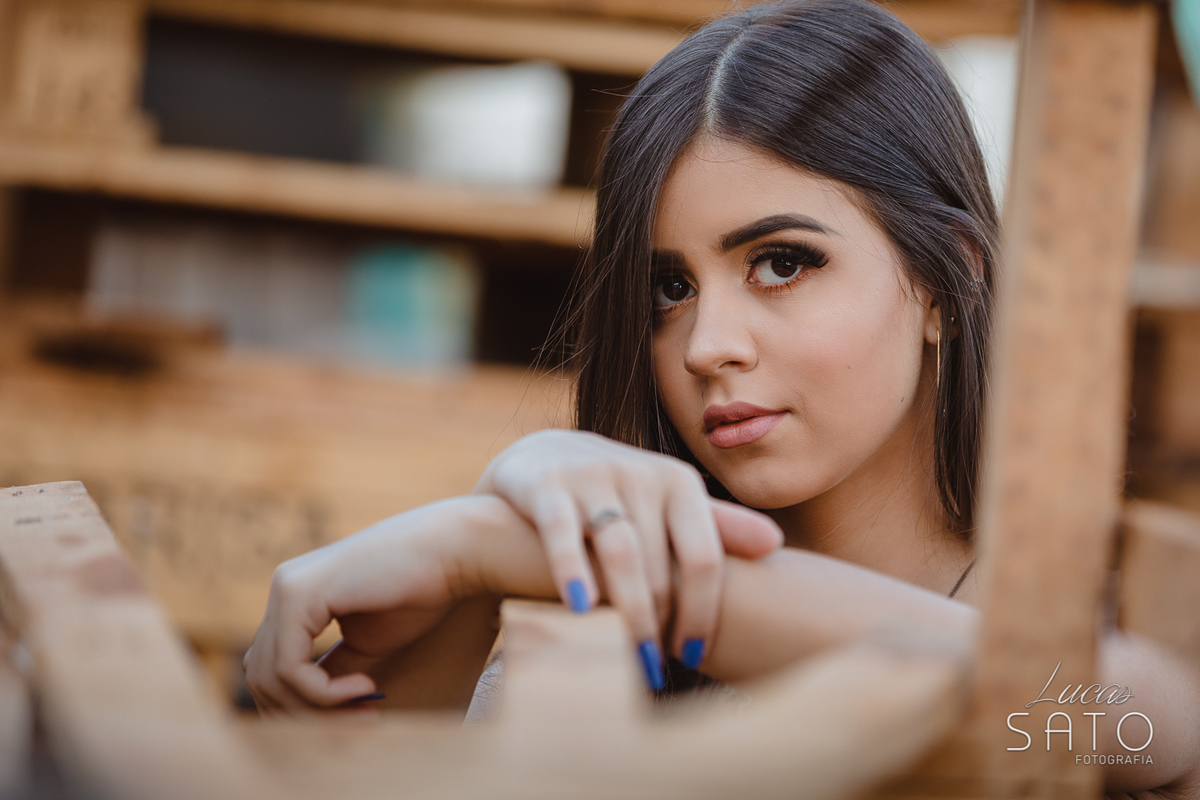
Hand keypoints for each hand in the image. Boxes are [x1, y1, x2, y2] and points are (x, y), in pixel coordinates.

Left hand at [242, 499, 475, 714]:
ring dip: (318, 709)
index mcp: (297, 597)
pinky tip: (365, 686)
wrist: (451, 549)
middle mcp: (283, 588)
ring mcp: (286, 588)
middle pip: (262, 678)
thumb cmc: (420, 590)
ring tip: (366, 709)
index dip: (303, 706)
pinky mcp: (298, 595)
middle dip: (307, 715)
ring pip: (271, 679)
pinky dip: (324, 693)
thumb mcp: (365, 642)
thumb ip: (332, 669)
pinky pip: (290, 668)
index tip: (357, 717)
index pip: (270, 667)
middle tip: (361, 722)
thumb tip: (308, 709)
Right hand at [474, 429, 782, 683]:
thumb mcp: (667, 504)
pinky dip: (573, 571)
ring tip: (630, 655)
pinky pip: (563, 533)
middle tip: (657, 665)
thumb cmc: (617, 494)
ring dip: (629, 609)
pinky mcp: (546, 484)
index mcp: (678, 481)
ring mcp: (592, 475)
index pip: (704, 556)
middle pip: (661, 564)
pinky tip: (581, 610)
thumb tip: (775, 545)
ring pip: (620, 551)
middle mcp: (640, 473)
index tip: (693, 654)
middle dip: (662, 620)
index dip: (702, 610)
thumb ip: (716, 525)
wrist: (541, 456)